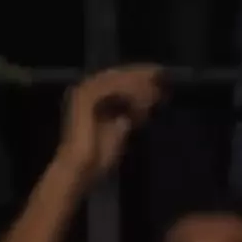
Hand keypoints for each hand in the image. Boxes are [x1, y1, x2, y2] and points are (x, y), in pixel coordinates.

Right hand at [57, 65, 162, 182]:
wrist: (80, 170)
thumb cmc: (98, 159)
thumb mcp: (120, 134)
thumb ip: (129, 119)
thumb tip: (142, 109)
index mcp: (94, 99)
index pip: (119, 83)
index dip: (139, 80)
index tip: (160, 78)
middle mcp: (87, 91)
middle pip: (118, 76)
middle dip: (140, 74)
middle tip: (161, 72)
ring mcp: (84, 92)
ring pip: (115, 79)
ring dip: (137, 80)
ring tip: (156, 81)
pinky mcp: (84, 98)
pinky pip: (110, 88)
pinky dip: (128, 89)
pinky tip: (143, 92)